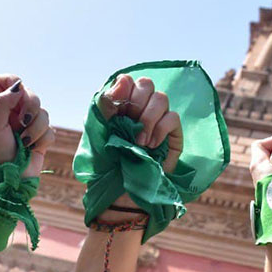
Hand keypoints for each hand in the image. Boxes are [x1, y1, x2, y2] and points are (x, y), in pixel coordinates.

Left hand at [0, 74, 54, 177]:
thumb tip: (19, 86)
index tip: (17, 92)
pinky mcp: (40, 139)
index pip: (5, 80)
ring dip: (36, 128)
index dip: (14, 81)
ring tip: (25, 142)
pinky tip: (31, 149)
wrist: (3, 179)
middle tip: (23, 121)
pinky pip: (50, 131)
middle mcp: (11, 113)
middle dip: (31, 106)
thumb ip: (2, 102)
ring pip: (43, 113)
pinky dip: (42, 140)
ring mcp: (27, 126)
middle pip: (30, 94)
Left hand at [95, 75, 182, 220]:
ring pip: (162, 99)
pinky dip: (161, 129)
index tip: (116, 109)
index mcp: (120, 105)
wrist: (120, 192)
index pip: (128, 80)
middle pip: (147, 84)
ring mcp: (158, 121)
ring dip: (148, 118)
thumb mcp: (98, 130)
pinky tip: (151, 146)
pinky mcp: (173, 135)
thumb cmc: (105, 164)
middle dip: (137, 102)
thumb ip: (106, 102)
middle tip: (129, 124)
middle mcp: (140, 110)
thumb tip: (124, 80)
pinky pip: (173, 118)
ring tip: (139, 142)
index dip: (124, 89)